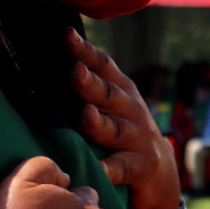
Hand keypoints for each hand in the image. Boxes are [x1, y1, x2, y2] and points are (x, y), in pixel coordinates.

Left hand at [67, 28, 180, 208]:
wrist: (161, 174)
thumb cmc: (123, 130)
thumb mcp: (112, 104)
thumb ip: (89, 85)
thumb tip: (48, 61)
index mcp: (120, 89)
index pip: (102, 65)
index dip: (85, 50)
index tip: (66, 35)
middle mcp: (130, 108)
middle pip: (107, 94)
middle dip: (90, 83)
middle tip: (75, 71)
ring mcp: (138, 137)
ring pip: (115, 129)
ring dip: (100, 123)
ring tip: (88, 116)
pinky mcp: (142, 165)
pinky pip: (123, 167)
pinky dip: (110, 168)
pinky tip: (99, 169)